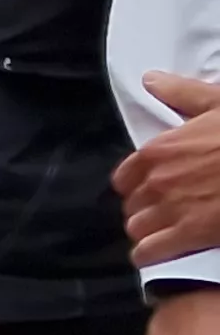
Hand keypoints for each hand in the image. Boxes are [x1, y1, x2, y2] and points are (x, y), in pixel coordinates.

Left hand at [119, 73, 219, 265]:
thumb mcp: (218, 103)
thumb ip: (181, 94)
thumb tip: (151, 80)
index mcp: (159, 150)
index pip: (124, 177)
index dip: (136, 186)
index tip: (149, 189)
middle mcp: (156, 181)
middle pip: (131, 205)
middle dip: (144, 209)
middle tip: (163, 212)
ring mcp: (171, 209)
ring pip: (137, 229)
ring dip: (146, 232)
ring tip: (162, 232)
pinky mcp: (190, 235)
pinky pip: (149, 252)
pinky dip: (148, 254)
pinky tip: (155, 253)